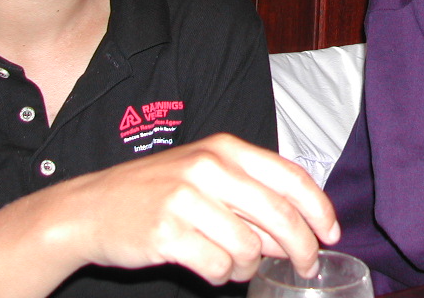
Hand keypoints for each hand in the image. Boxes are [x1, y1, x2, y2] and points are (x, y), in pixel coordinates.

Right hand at [45, 133, 339, 285]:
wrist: (90, 208)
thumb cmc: (157, 192)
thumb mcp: (206, 176)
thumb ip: (251, 196)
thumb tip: (296, 233)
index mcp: (225, 149)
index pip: (290, 176)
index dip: (319, 208)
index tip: (332, 234)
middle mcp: (209, 167)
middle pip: (279, 215)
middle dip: (301, 247)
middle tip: (305, 266)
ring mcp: (186, 198)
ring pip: (249, 247)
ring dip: (250, 266)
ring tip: (235, 264)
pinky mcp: (167, 232)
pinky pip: (218, 266)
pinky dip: (223, 275)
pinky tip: (212, 269)